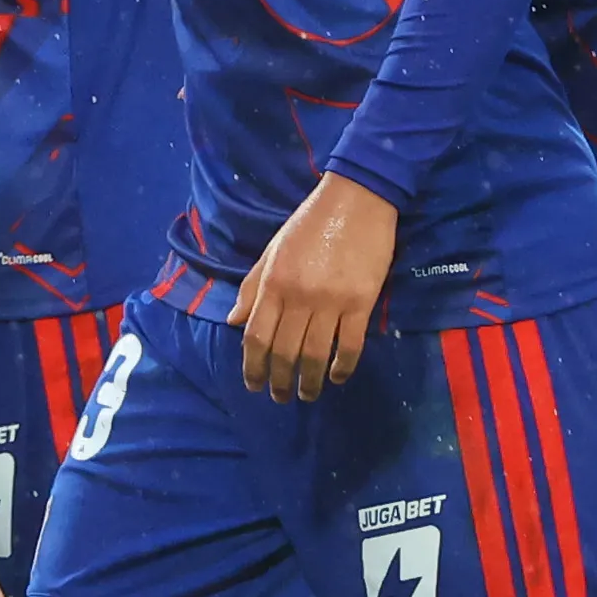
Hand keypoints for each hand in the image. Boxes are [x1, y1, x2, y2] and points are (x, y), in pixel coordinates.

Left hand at [227, 173, 398, 401]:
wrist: (357, 199)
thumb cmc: (311, 222)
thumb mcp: (273, 249)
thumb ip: (253, 286)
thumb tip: (234, 321)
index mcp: (273, 282)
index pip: (256, 336)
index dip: (252, 366)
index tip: (254, 384)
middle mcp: (298, 296)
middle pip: (284, 351)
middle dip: (280, 381)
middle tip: (281, 398)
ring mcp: (331, 301)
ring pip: (315, 354)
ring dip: (309, 381)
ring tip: (307, 395)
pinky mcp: (361, 302)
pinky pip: (350, 345)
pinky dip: (342, 367)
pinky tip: (337, 377)